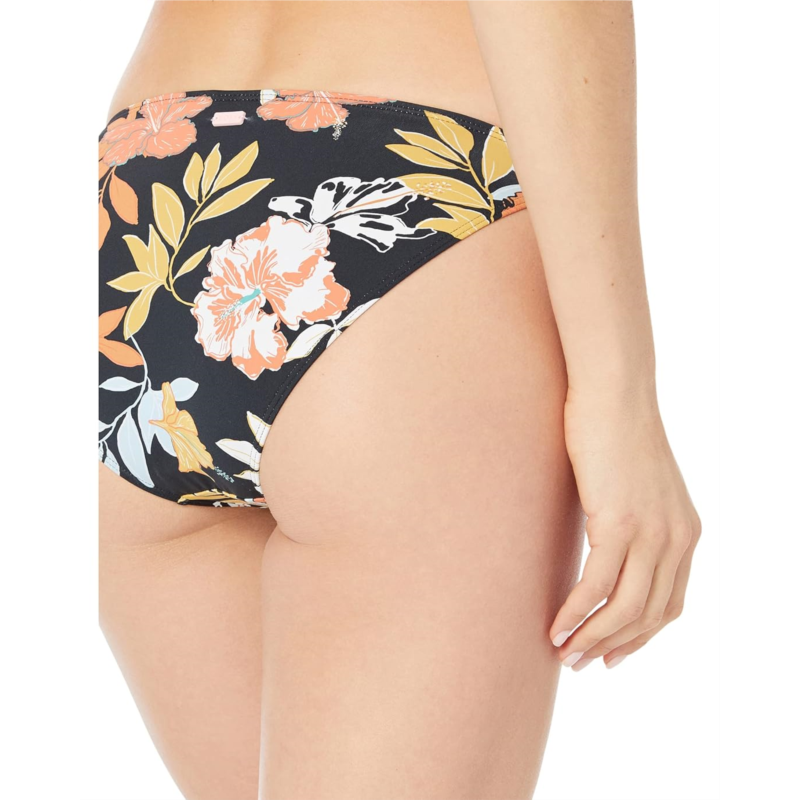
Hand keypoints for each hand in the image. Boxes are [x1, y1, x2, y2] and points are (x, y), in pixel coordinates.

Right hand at [551, 389, 700, 670]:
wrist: (615, 394)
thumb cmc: (616, 435)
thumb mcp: (637, 488)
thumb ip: (634, 524)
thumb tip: (606, 549)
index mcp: (685, 535)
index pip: (669, 605)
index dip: (640, 638)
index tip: (612, 656)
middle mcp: (676, 540)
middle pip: (648, 616)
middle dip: (612, 647)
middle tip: (579, 664)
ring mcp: (651, 533)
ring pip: (625, 609)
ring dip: (592, 639)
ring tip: (563, 654)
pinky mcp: (620, 523)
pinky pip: (597, 585)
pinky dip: (576, 612)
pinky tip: (556, 626)